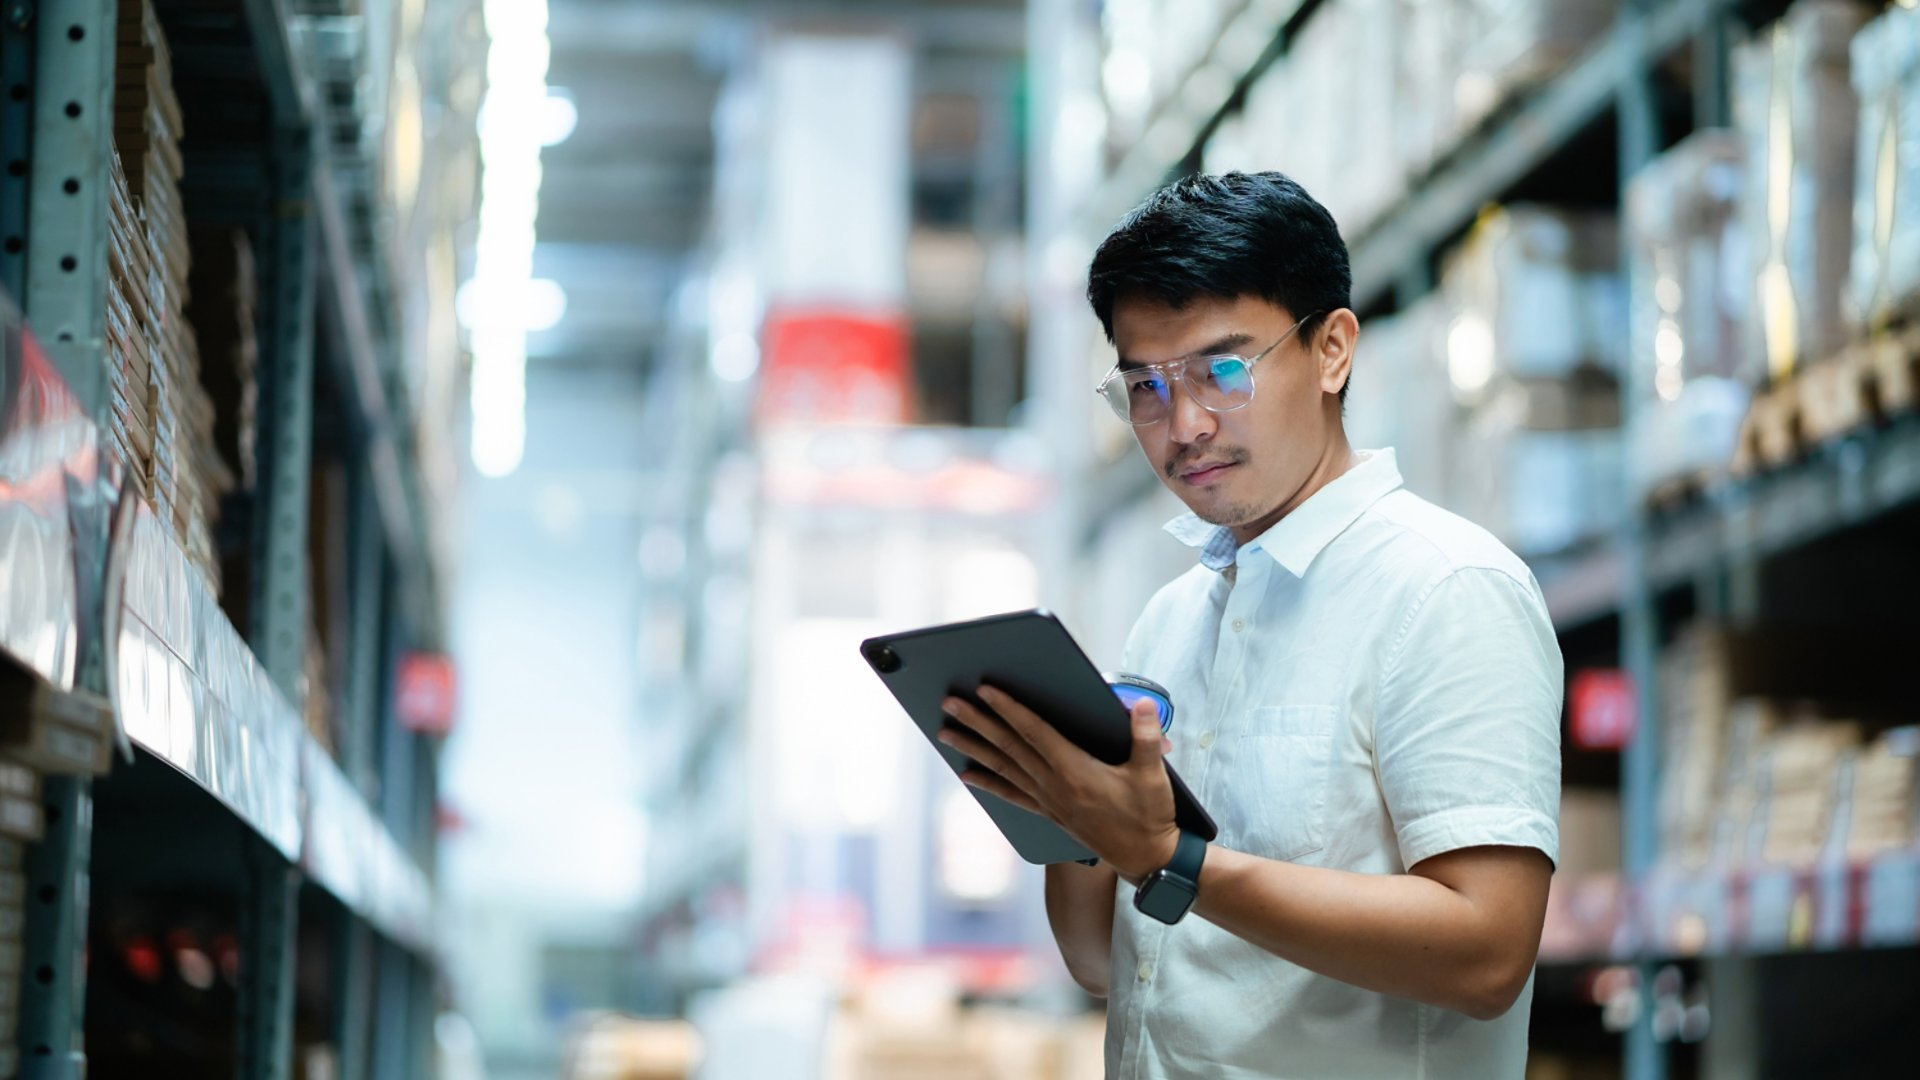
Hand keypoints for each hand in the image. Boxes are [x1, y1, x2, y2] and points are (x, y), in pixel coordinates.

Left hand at [937, 685, 1179, 880]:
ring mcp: (1048, 800)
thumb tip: (1143, 704)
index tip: (985, 690)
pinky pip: (1011, 794)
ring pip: (1002, 768)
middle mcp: (1054, 785)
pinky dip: (988, 782)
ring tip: (946, 733)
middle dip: (977, 722)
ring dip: (973, 748)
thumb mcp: (1153, 774)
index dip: (1009, 708)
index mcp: (1075, 771)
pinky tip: (967, 775)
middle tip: (950, 703)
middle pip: (1008, 746)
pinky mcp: (1049, 813)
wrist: (1145, 858)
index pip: (1034, 731)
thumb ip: (1147, 737)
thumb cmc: (1149, 815)